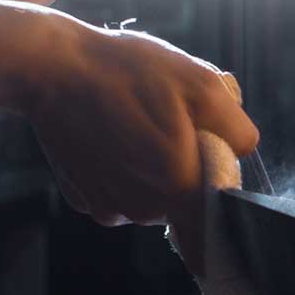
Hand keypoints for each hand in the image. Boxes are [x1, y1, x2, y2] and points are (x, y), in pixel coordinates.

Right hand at [14, 24, 258, 231]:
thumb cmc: (128, 72)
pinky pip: (120, 192)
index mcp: (180, 188)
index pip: (218, 227)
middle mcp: (145, 210)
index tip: (219, 180)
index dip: (224, 204)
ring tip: (137, 123)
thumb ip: (238, 130)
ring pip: (153, 198)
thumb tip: (242, 152)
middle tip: (173, 123)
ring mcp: (109, 208)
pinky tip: (111, 135)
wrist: (52, 68)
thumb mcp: (202, 85)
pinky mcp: (84, 199)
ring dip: (154, 170)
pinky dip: (122, 171)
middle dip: (188, 168)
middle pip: (186, 202)